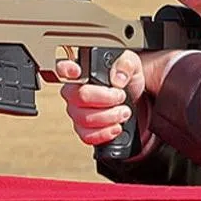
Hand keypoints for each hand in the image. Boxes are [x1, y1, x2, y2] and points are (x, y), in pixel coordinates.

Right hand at [56, 50, 187, 147]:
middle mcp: (74, 92)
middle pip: (80, 97)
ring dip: (110, 117)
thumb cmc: (127, 79)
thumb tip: (117, 77)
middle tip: (120, 96)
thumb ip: (125, 64)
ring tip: (123, 111)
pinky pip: (87, 136)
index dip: (66, 70)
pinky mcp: (84, 130)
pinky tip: (116, 126)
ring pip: (85, 119)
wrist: (136, 100)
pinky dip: (105, 133)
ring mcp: (77, 112)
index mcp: (82, 72)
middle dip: (106, 99)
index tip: (78, 72)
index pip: (63, 68)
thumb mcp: (131, 64)